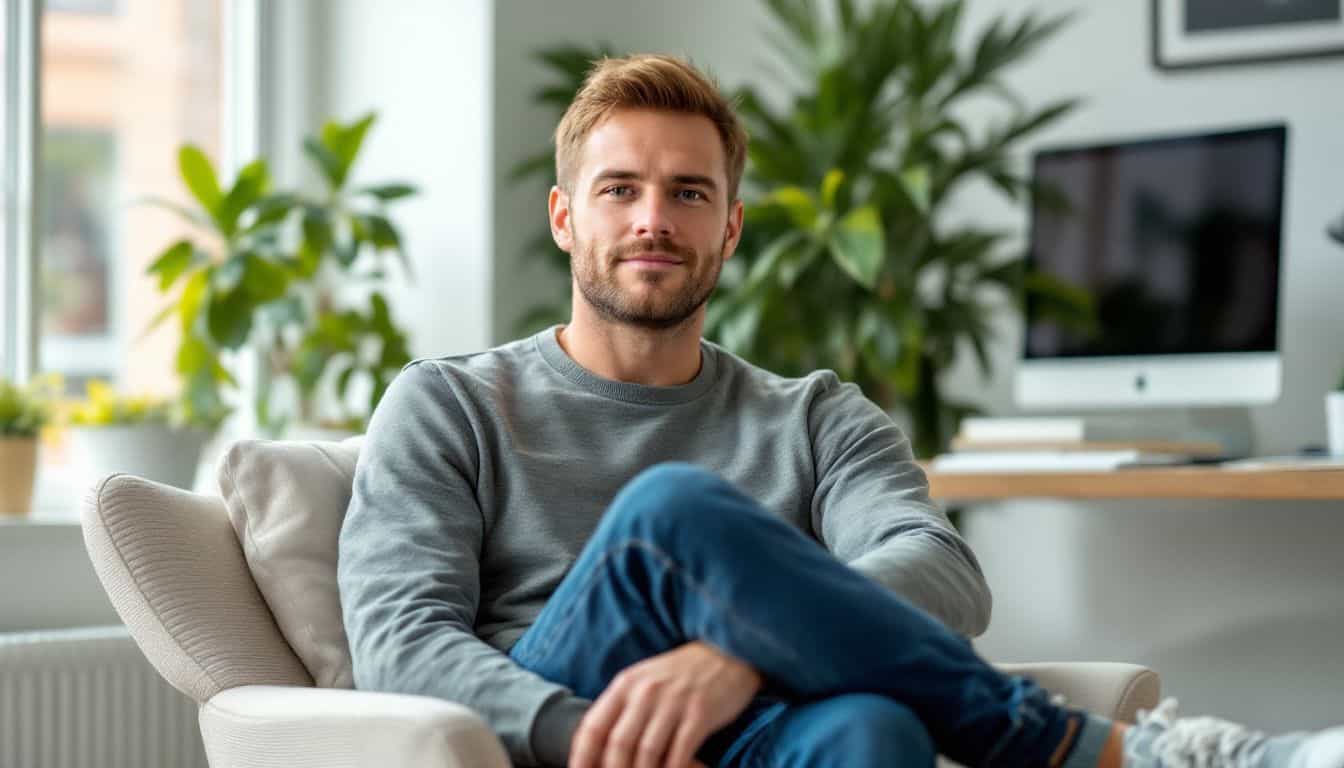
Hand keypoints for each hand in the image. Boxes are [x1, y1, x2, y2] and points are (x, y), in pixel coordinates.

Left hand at [569, 641, 762, 767]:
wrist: (727, 652)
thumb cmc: (682, 674)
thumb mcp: (645, 681)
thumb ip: (623, 709)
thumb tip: (600, 749)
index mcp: (626, 684)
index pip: (592, 727)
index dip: (581, 758)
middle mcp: (646, 691)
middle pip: (618, 745)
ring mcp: (674, 702)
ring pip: (646, 754)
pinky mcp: (700, 714)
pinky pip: (679, 754)